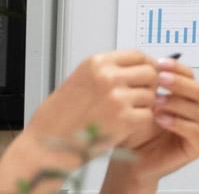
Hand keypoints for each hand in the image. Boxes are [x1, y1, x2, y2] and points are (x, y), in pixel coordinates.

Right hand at [26, 51, 159, 152]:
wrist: (48, 143)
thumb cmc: (60, 116)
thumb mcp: (82, 80)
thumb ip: (108, 71)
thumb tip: (138, 67)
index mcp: (97, 63)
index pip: (138, 55)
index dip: (147, 65)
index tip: (149, 74)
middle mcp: (108, 77)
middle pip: (150, 73)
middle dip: (150, 85)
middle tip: (142, 96)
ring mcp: (117, 98)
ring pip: (151, 95)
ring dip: (145, 105)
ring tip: (129, 113)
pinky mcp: (124, 119)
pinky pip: (148, 115)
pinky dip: (142, 121)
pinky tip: (129, 125)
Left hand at [108, 57, 198, 186]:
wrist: (132, 161)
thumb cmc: (137, 133)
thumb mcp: (143, 104)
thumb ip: (152, 85)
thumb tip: (151, 62)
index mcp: (189, 98)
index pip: (190, 76)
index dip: (177, 68)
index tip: (159, 63)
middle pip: (198, 91)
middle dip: (178, 83)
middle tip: (160, 79)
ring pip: (197, 110)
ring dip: (175, 103)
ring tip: (156, 102)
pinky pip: (195, 131)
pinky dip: (178, 123)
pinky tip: (162, 119)